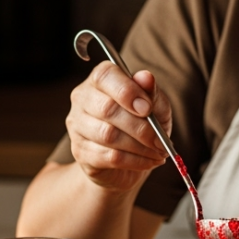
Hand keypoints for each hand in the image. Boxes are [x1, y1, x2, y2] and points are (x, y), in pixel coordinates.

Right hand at [67, 61, 172, 192]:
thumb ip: (151, 92)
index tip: (148, 109)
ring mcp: (77, 126)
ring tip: (158, 153)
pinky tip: (149, 161)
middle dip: (140, 127)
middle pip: (107, 109)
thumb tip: (146, 77)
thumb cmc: (142, 124)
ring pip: (108, 135)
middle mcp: (82, 99)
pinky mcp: (80, 152)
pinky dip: (135, 161)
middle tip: (161, 140)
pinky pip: (109, 157)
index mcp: (100, 80)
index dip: (127, 91)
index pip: (105, 76)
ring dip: (140, 147)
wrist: (125, 162)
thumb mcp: (155, 106)